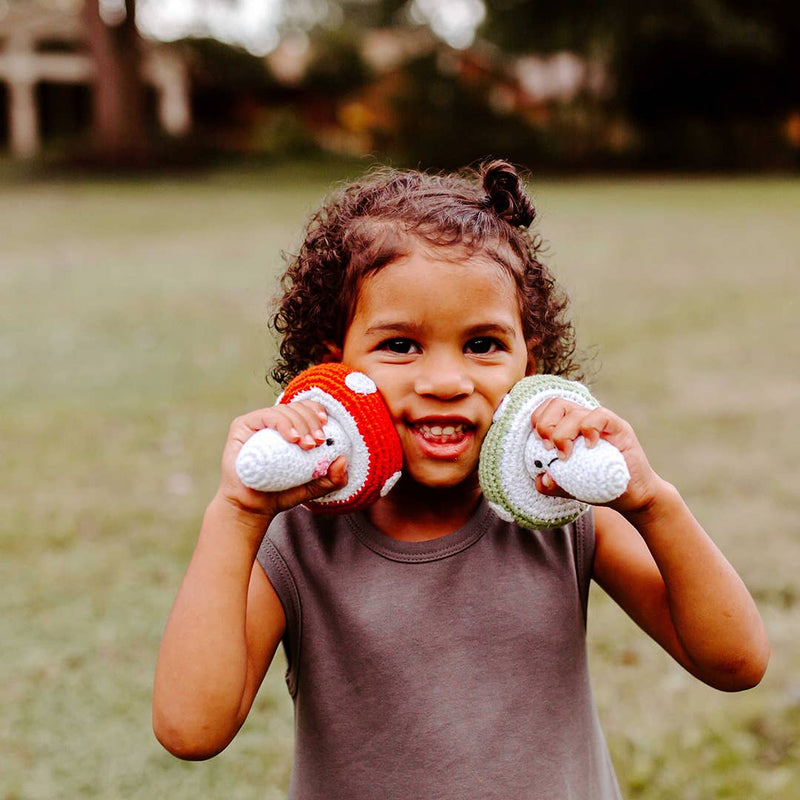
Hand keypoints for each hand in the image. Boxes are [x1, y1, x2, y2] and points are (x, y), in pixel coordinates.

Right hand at [218, 400, 348, 518]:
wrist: (254, 507)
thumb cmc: (282, 493)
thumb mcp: (315, 486)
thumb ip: (333, 478)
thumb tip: (344, 460)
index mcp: (291, 428)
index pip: (307, 409)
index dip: (317, 411)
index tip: (326, 427)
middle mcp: (274, 422)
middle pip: (298, 407)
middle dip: (312, 421)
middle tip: (318, 442)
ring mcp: (258, 422)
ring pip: (285, 410)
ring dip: (300, 424)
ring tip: (307, 445)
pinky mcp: (243, 426)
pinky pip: (267, 416)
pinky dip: (283, 423)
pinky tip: (293, 438)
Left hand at [530, 398, 658, 513]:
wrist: (631, 497)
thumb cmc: (599, 486)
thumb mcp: (568, 486)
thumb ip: (551, 483)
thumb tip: (541, 479)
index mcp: (569, 427)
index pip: (547, 408)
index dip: (538, 421)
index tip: (538, 444)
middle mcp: (584, 420)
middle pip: (557, 403)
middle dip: (545, 425)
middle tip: (548, 449)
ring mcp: (602, 423)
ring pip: (574, 411)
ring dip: (562, 434)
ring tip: (565, 456)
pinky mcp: (619, 428)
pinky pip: (600, 416)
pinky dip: (589, 429)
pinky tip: (589, 447)